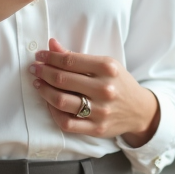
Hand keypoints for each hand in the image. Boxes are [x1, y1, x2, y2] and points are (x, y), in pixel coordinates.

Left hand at [29, 38, 159, 146]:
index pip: (70, 60)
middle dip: (43, 72)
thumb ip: (77, 56)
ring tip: (37, 84)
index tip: (39, 55)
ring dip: (44, 91)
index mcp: (107, 68)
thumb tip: (52, 45)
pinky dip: (53, 112)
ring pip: (61, 101)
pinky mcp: (96, 128)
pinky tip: (49, 103)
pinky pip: (66, 122)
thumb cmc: (118, 82)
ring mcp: (101, 110)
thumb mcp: (104, 64)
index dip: (50, 57)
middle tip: (34, 68)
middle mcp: (105, 89)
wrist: (139, 110)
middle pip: (62, 80)